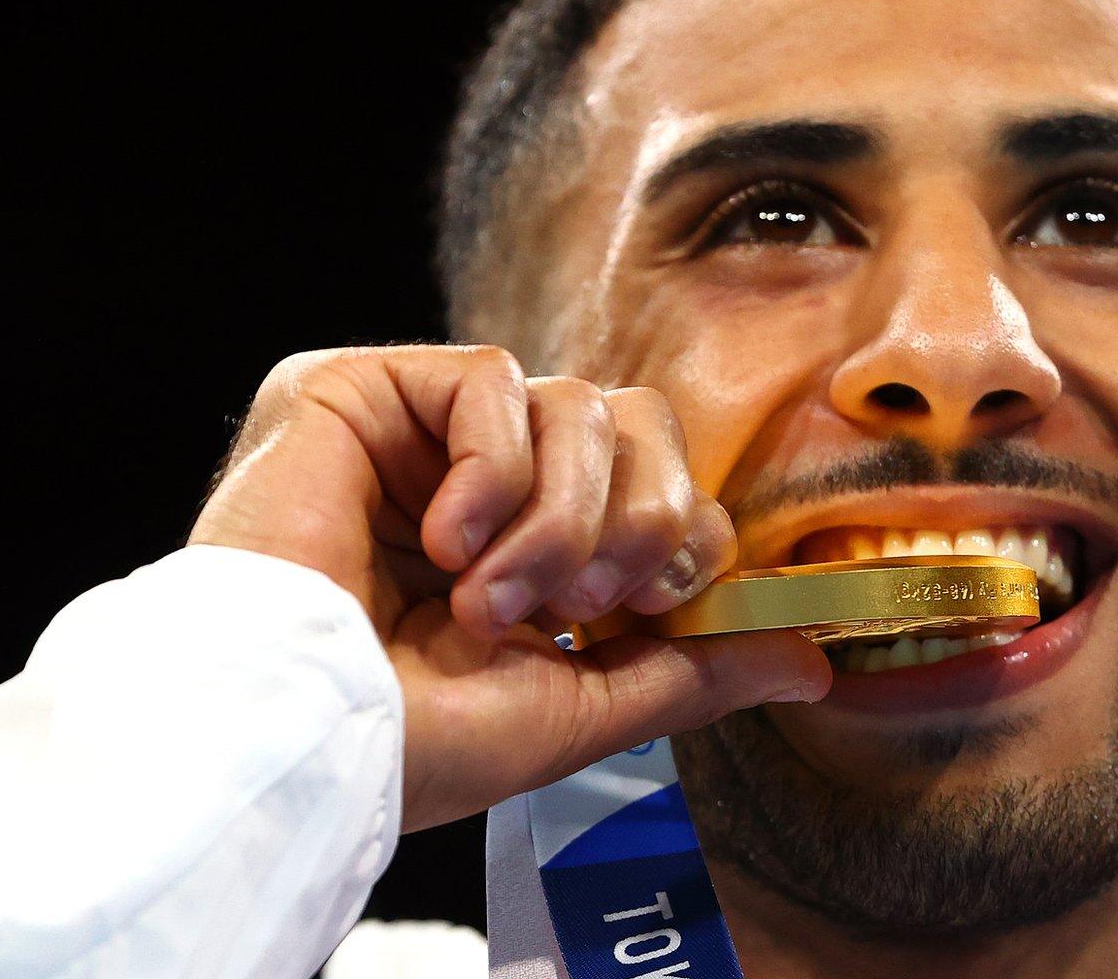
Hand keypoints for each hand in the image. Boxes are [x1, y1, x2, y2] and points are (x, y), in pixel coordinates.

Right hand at [190, 345, 829, 830]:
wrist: (302, 737)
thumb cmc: (417, 740)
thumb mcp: (584, 705)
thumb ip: (695, 667)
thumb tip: (815, 662)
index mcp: (539, 546)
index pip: (666, 483)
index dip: (687, 534)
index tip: (653, 608)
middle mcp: (489, 478)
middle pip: (641, 420)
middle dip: (642, 517)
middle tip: (585, 601)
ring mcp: (426, 432)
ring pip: (579, 401)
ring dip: (560, 515)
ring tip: (493, 598)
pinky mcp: (365, 389)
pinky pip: (493, 378)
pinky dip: (492, 473)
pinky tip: (443, 545)